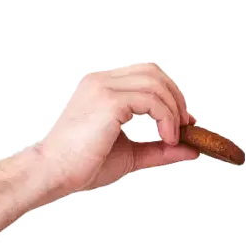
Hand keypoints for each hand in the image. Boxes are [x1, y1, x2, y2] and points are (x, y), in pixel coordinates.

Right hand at [36, 62, 203, 195]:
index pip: (144, 74)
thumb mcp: (130, 154)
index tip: (182, 121)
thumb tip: (192, 148)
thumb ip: (160, 148)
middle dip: (176, 97)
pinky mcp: (108, 101)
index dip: (168, 93)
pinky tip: (166, 138)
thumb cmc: (82, 166)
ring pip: (155, 83)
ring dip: (173, 109)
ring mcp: (103, 87)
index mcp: (100, 87)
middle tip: (185, 126)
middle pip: (152, 71)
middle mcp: (101, 81)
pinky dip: (166, 118)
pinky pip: (151, 100)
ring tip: (174, 136)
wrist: (53, 173)